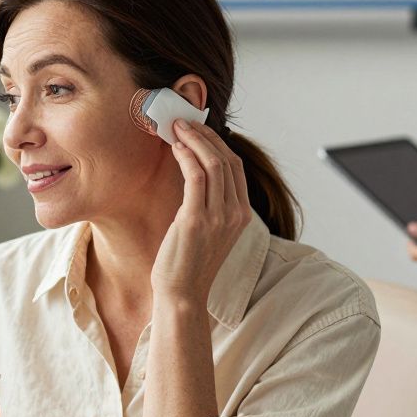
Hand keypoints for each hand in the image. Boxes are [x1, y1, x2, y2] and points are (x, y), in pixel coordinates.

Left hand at [152, 120, 250, 303]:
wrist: (182, 294)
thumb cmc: (188, 264)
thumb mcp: (208, 231)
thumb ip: (210, 205)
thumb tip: (194, 173)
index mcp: (242, 215)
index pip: (236, 167)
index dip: (217, 143)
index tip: (198, 129)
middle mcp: (235, 214)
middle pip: (227, 160)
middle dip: (205, 135)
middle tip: (184, 122)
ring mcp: (218, 217)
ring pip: (213, 163)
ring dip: (194, 140)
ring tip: (177, 127)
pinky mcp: (196, 220)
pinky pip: (196, 177)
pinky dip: (186, 156)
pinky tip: (175, 147)